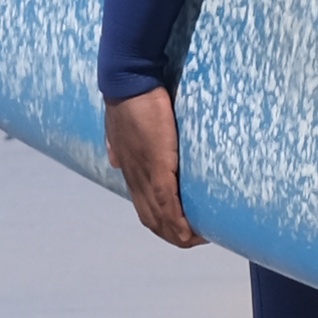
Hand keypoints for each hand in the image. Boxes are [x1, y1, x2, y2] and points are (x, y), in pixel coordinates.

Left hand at [103, 87, 199, 247]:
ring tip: (201, 236)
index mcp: (130, 169)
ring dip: (181, 233)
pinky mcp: (157, 166)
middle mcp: (135, 177)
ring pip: (160, 218)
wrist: (126, 80)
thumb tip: (116, 159)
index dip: (162, 222)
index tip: (182, 226)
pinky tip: (193, 231)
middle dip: (174, 234)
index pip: (144, 207)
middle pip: (152, 220)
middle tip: (197, 236)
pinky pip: (168, 203)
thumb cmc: (129, 98)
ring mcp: (145, 174)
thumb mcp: (119, 127)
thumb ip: (118, 145)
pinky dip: (180, 222)